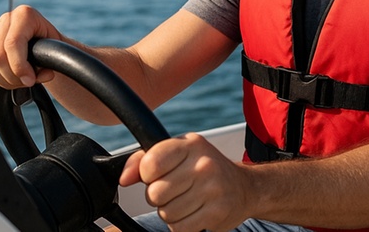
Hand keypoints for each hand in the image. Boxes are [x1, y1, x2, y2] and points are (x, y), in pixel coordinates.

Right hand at [0, 4, 62, 87]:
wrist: (45, 43)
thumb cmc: (52, 46)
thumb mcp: (57, 50)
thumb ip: (50, 62)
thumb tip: (30, 79)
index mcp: (24, 15)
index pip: (13, 43)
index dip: (19, 66)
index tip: (30, 80)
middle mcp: (5, 19)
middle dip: (13, 77)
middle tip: (29, 83)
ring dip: (6, 81)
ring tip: (23, 81)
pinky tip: (13, 78)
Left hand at [120, 133, 253, 231]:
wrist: (244, 188)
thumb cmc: (204, 170)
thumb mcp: (178, 154)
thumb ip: (145, 160)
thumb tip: (124, 178)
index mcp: (191, 144)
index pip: (149, 164)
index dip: (148, 175)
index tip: (161, 174)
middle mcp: (204, 164)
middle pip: (154, 193)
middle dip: (159, 197)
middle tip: (176, 190)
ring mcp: (213, 188)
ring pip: (166, 213)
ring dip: (171, 212)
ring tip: (187, 201)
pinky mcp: (217, 212)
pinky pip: (179, 228)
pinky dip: (182, 225)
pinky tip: (195, 213)